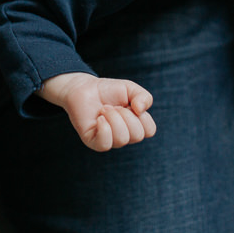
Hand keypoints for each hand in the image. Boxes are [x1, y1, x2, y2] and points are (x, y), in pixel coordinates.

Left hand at [39, 73, 156, 151]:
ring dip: (113, 118)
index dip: (142, 115)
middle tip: (114, 106)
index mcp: (135, 126)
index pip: (149, 130)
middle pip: (137, 135)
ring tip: (104, 109)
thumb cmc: (108, 90)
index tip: (130, 104)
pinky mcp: (94, 142)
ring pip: (122, 139)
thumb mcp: (130, 88)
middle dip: (126, 115)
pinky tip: (99, 118)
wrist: (84, 88)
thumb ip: (144, 96)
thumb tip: (140, 110)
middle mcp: (124, 136)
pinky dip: (104, 128)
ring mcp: (109, 140)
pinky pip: (105, 144)